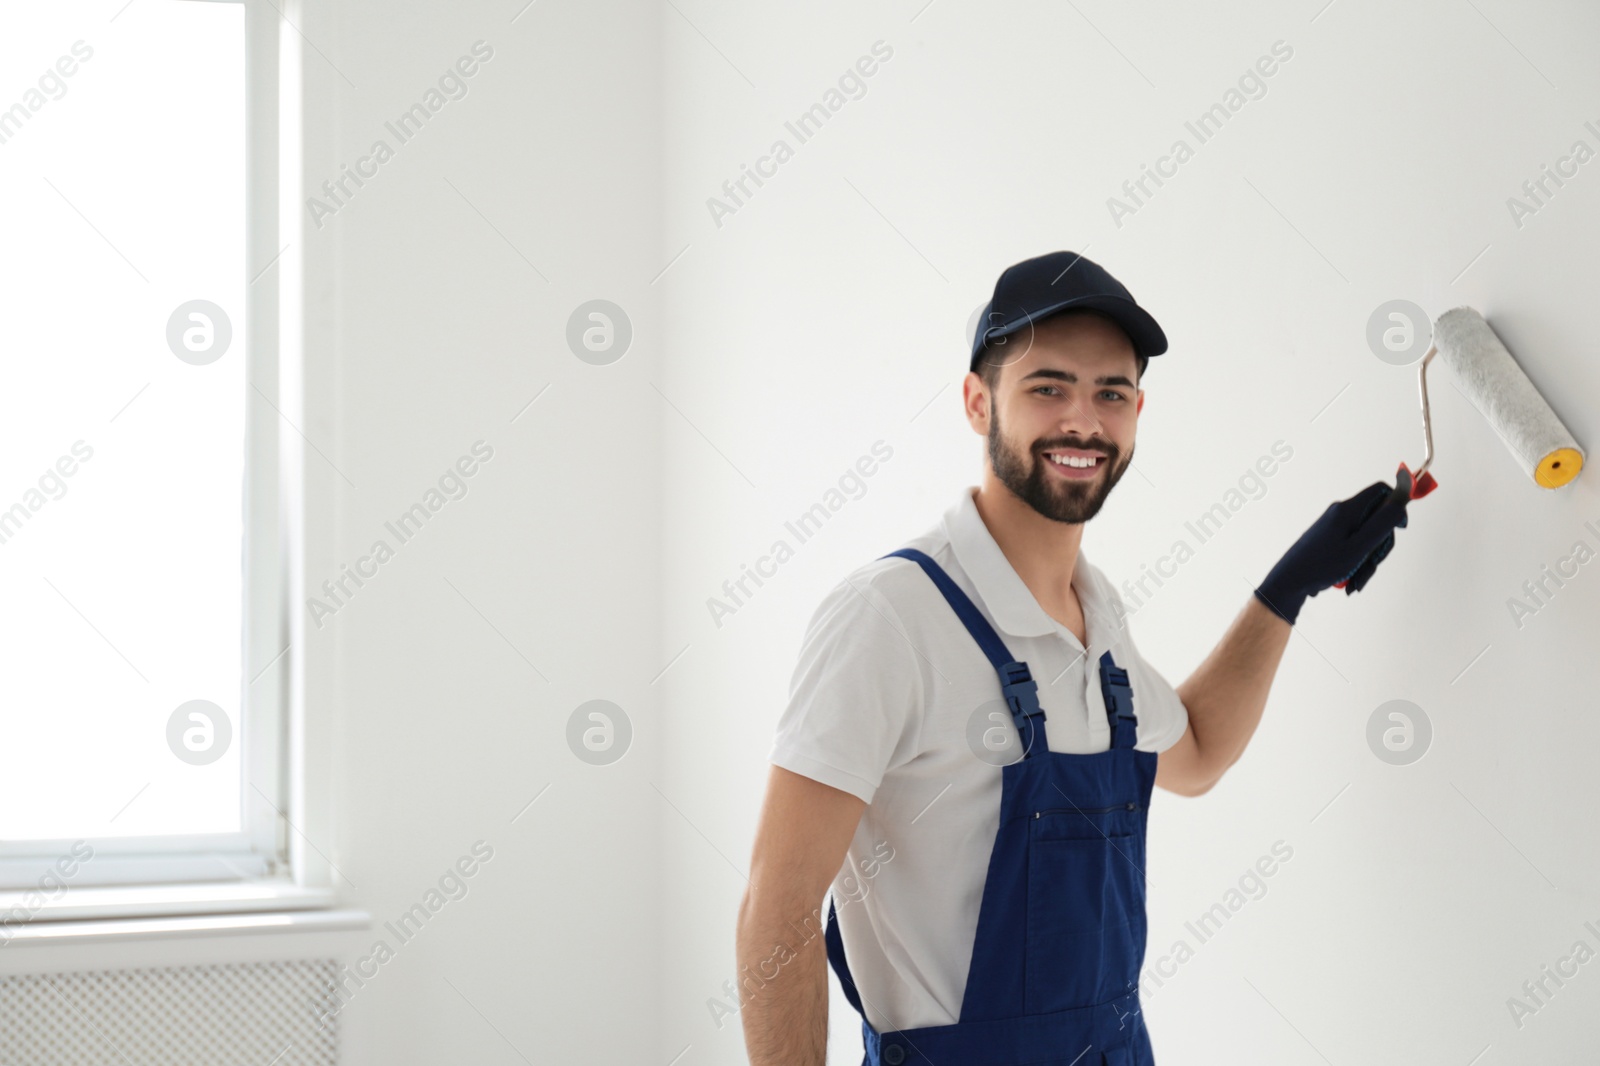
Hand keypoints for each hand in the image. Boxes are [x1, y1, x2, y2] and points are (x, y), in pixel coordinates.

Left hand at [1254, 465, 1415, 624]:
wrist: (1289, 583)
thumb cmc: (1321, 564)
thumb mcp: (1359, 546)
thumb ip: (1382, 523)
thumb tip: (1401, 500)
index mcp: (1347, 510)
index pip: (1381, 491)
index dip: (1396, 505)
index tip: (1400, 527)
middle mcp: (1341, 514)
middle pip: (1377, 520)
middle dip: (1381, 545)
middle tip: (1372, 563)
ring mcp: (1336, 528)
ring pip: (1368, 539)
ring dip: (1368, 561)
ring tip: (1357, 580)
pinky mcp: (1332, 541)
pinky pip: (1355, 549)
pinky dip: (1358, 565)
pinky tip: (1351, 582)